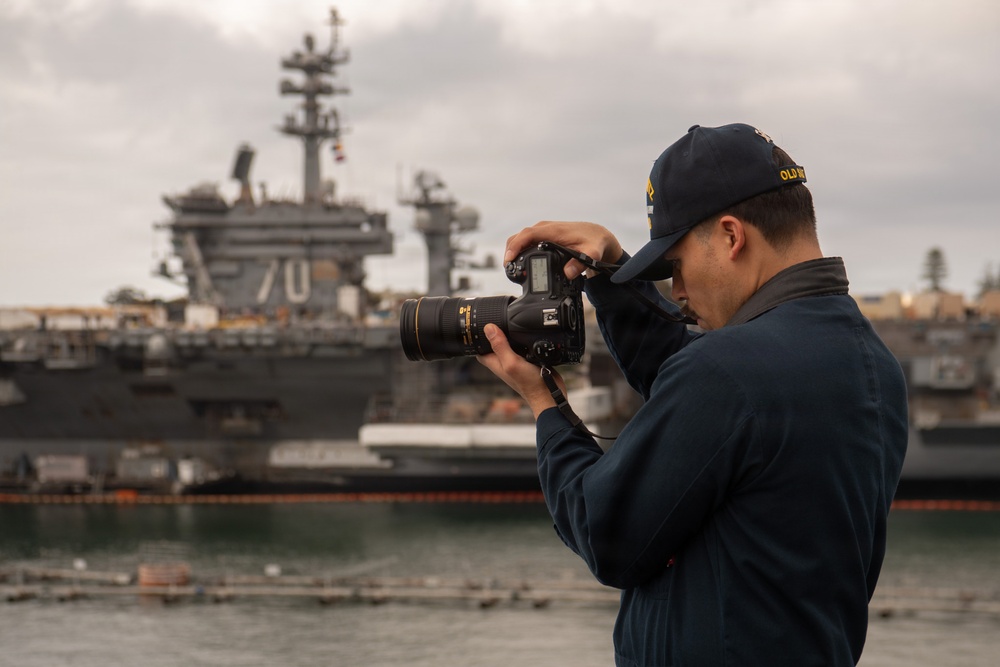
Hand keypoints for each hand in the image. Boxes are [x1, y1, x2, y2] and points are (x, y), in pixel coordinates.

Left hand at [476, 324, 563, 418]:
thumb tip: (489, 328)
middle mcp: (503, 361)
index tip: (483, 324)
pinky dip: (523, 340)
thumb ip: (500, 346)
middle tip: (499, 320)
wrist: (548, 393)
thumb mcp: (512, 363)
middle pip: (494, 344)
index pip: (480, 348)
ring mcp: (515, 361)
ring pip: (509, 344)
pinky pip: (522, 347)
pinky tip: (528, 334)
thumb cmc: (529, 384)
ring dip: (510, 336)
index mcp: (495, 362)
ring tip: (513, 324)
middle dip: (495, 333)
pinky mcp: (527, 360)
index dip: (479, 337)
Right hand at [503, 221, 623, 279]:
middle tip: (509, 270)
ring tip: (512, 269)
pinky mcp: (543, 236)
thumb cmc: (593, 242)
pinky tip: (520, 263)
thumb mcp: (592, 254)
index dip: (516, 246)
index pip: (528, 234)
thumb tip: (568, 273)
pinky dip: (520, 251)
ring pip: (521, 239)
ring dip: (514, 252)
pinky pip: (526, 241)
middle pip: (520, 237)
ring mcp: (543, 231)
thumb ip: (581, 263)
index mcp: (553, 230)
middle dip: (510, 251)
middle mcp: (545, 228)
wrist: (597, 235)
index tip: (509, 259)